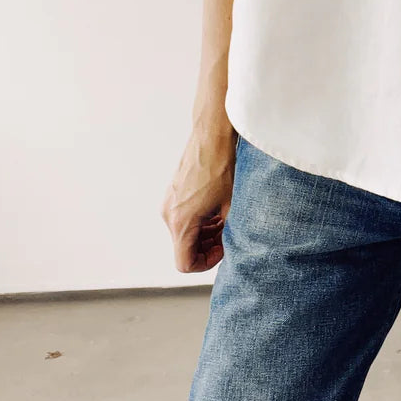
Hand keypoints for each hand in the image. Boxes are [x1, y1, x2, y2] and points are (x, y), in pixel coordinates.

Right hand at [161, 123, 236, 273]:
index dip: (206, 264)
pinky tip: (218, 209)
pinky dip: (200, 221)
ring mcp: (168, 204)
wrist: (211, 136)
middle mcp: (168, 215)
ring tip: (226, 221)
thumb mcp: (231, 206)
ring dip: (205, 234)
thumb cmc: (222, 168)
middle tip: (229, 236)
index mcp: (182, 222)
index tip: (224, 250)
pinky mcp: (172, 195)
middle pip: (185, 249)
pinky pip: (183, 219)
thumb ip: (227, 233)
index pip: (184, 264)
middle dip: (208, 248)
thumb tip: (230, 247)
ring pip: (185, 234)